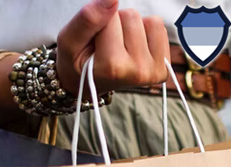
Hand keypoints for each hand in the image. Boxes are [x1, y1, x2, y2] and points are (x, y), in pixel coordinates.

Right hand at [56, 0, 170, 95]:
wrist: (86, 85)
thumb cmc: (75, 64)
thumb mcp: (68, 41)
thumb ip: (87, 19)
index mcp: (113, 68)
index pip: (110, 16)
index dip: (98, 24)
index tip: (92, 45)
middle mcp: (137, 72)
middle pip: (131, 16)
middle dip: (115, 25)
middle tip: (104, 47)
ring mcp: (152, 72)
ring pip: (149, 21)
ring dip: (131, 29)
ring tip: (117, 48)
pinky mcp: (162, 68)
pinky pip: (159, 29)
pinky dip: (144, 33)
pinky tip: (131, 50)